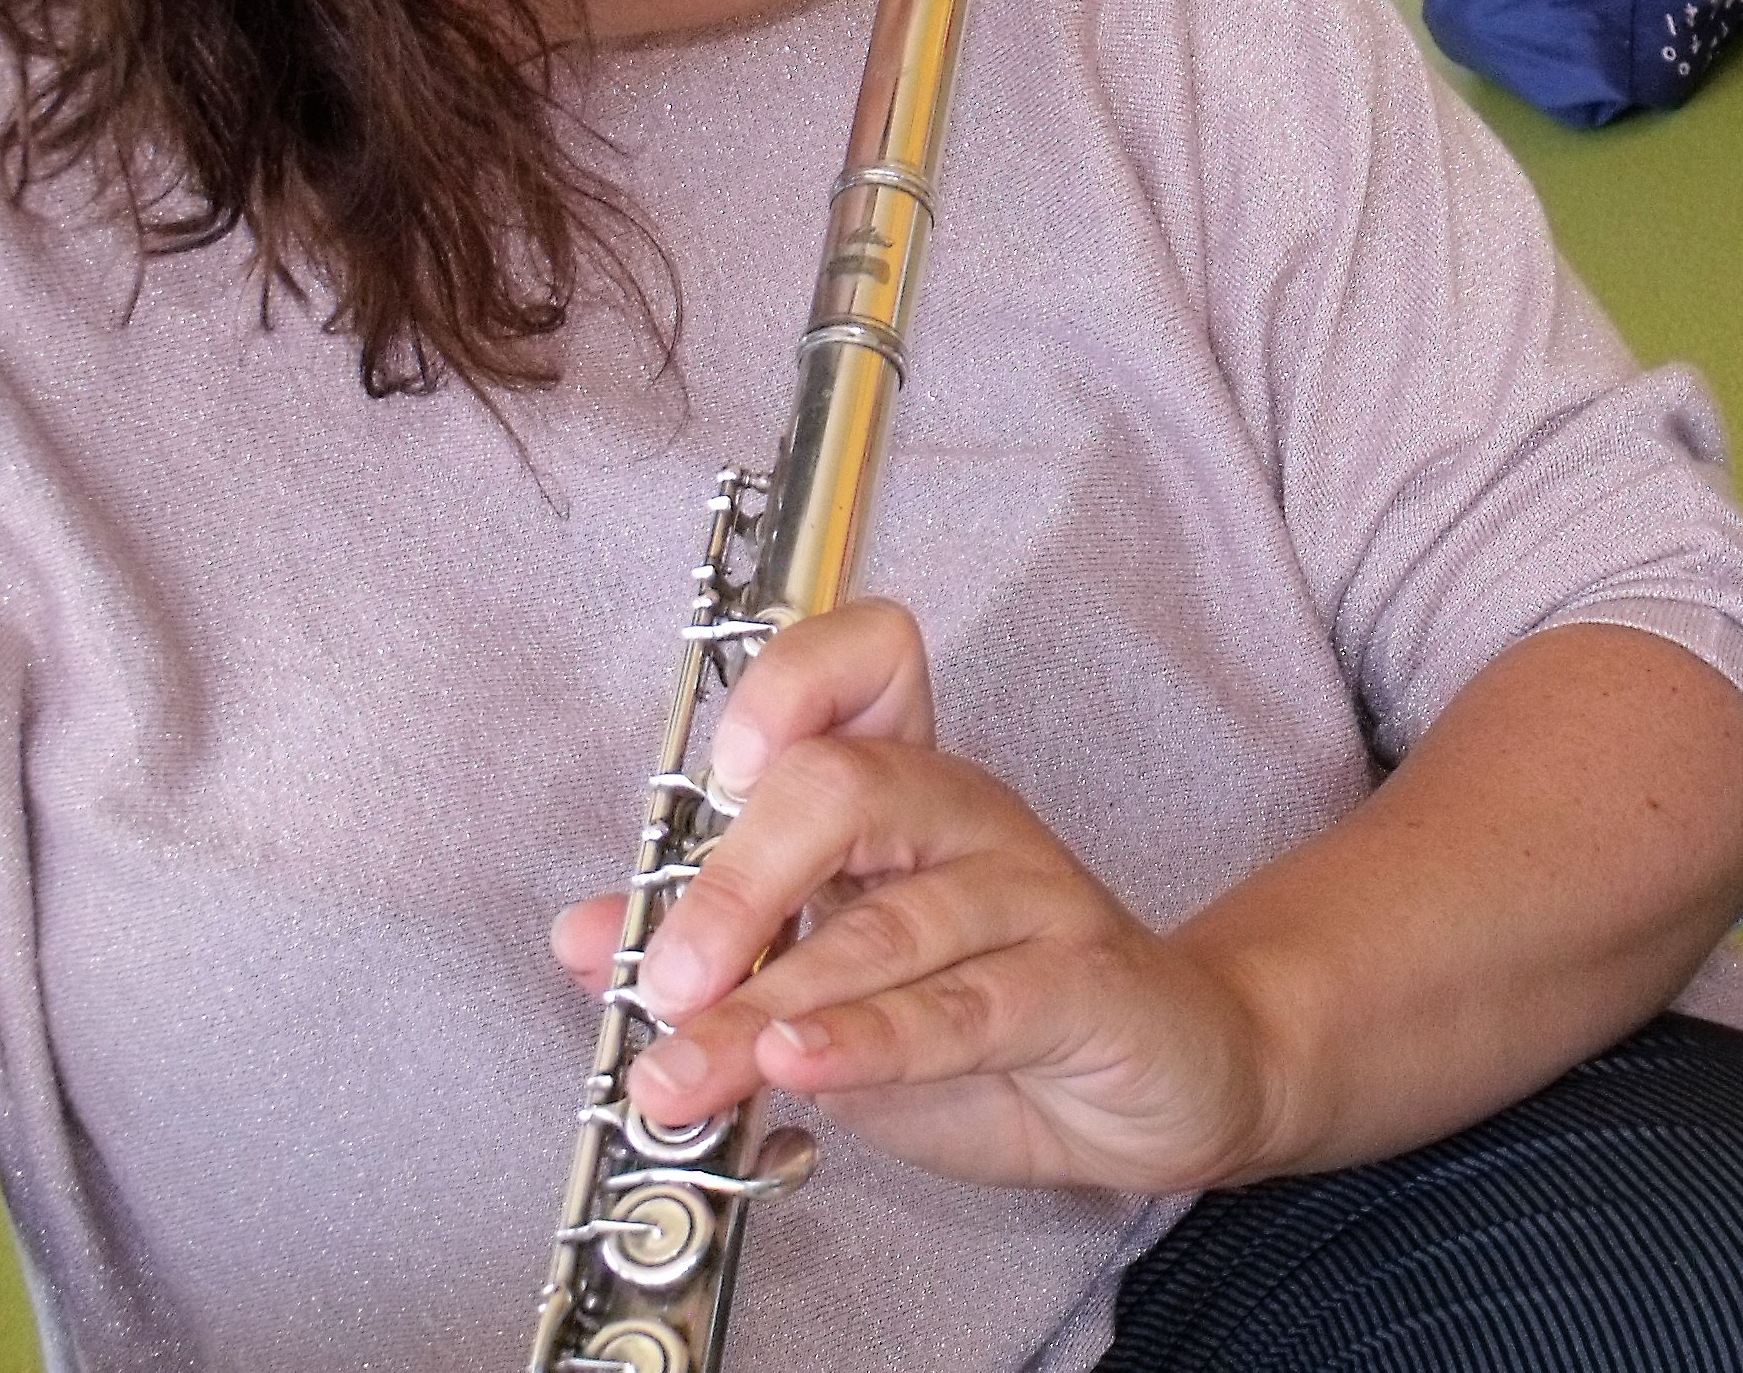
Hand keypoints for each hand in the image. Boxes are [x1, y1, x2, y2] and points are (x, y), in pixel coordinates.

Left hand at [552, 599, 1278, 1195]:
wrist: (1162, 1083)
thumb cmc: (992, 1022)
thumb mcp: (830, 989)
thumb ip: (715, 957)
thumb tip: (579, 936)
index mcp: (907, 786)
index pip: (870, 658)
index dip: (793, 683)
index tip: (721, 761)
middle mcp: (967, 817)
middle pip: (848, 786)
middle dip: (735, 883)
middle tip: (664, 978)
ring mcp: (1032, 895)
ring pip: (889, 925)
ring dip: (771, 1003)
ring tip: (685, 1069)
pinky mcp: (1082, 985)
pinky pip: (966, 1003)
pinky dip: (871, 1039)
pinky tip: (799, 1065)